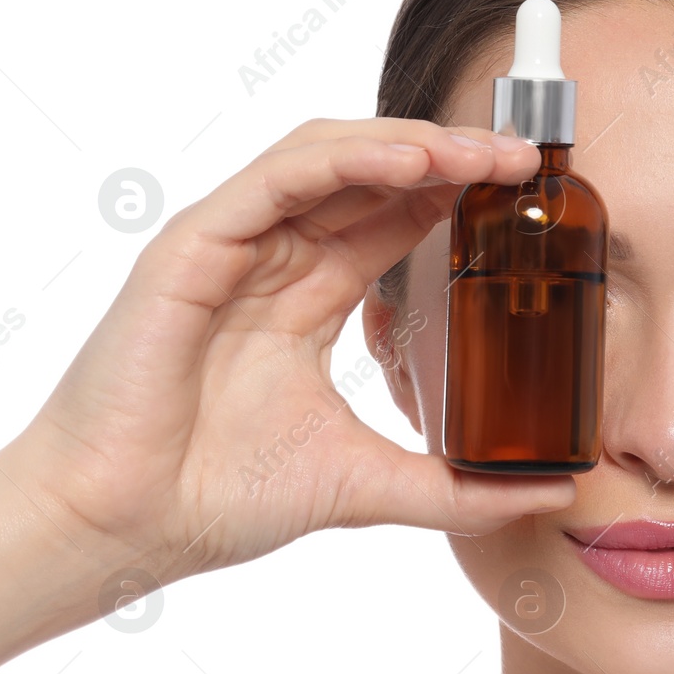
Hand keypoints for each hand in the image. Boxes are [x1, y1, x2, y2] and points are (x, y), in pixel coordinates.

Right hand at [17, 116, 569, 588]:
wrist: (126, 527)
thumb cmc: (217, 499)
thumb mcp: (367, 484)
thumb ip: (458, 489)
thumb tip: (548, 493)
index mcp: (308, 299)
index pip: (395, 221)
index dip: (460, 198)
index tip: (531, 197)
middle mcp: (273, 261)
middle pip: (372, 178)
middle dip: (454, 160)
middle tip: (525, 159)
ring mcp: (233, 247)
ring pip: (331, 159)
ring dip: (412, 145)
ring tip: (484, 153)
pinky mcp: (193, 246)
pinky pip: (279, 179)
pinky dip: (347, 159)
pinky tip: (413, 162)